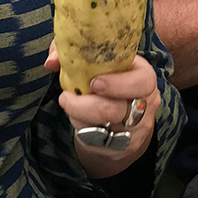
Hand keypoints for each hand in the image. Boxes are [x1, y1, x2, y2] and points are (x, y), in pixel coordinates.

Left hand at [45, 43, 160, 177]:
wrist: (121, 113)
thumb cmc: (106, 78)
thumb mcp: (95, 59)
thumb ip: (72, 53)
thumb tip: (52, 62)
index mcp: (143, 76)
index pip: (143, 80)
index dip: (119, 83)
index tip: (94, 82)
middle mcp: (146, 102)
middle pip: (120, 109)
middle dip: (90, 105)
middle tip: (69, 97)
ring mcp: (138, 127)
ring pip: (108, 128)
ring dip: (80, 116)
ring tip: (69, 104)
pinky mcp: (126, 145)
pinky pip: (100, 140)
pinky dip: (83, 130)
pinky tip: (78, 119)